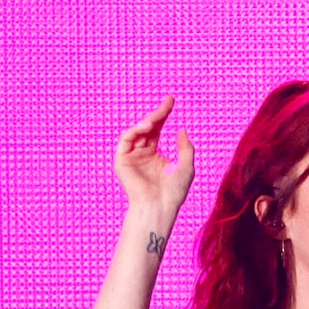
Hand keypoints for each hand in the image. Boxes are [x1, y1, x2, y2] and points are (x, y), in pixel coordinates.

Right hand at [115, 98, 195, 229]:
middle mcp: (142, 155)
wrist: (159, 206)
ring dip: (148, 121)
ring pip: (137, 131)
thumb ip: (185, 148)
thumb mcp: (186, 166)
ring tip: (158, 117)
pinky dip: (135, 130)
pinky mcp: (122, 161)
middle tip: (169, 102)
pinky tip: (147, 126)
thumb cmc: (174, 192)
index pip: (157, 131)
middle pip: (148, 128)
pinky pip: (126, 139)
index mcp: (155, 156)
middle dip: (158, 114)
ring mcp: (131, 158)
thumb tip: (181, 129)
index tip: (172, 101)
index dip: (164, 115)